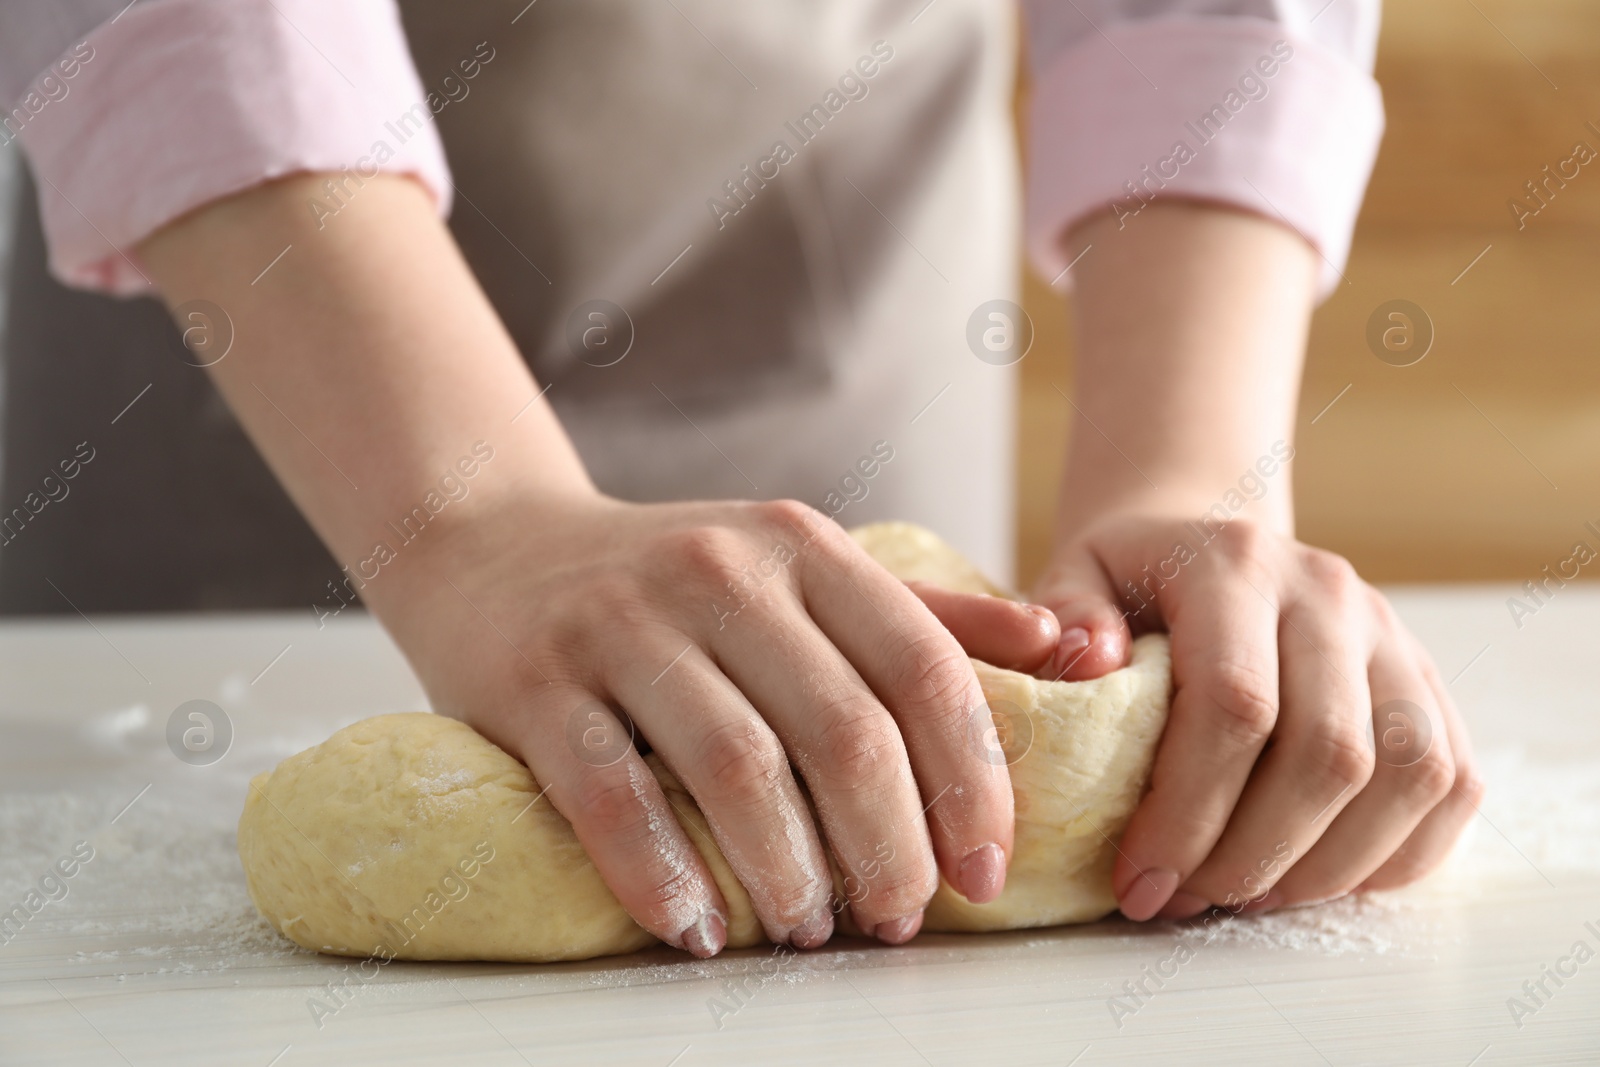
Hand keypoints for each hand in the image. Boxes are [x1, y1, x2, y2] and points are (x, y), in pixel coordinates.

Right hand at [378, 494, 1034, 955]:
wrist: (492, 545)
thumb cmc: (670, 577)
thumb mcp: (802, 568)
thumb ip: (929, 614)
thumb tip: (1065, 649)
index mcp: (802, 546)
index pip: (920, 667)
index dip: (970, 780)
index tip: (986, 871)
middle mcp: (720, 572)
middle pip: (842, 730)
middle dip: (890, 846)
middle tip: (901, 917)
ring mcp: (621, 623)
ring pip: (736, 766)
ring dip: (790, 870)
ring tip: (813, 926)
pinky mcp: (536, 681)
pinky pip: (610, 793)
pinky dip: (662, 873)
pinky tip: (699, 927)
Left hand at [1030, 513, 1484, 919]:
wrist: (1206, 544)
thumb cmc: (1130, 582)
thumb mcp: (1073, 577)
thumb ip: (1064, 616)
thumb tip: (1086, 665)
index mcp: (1234, 564)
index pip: (1236, 704)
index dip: (1189, 813)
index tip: (1138, 880)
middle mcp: (1329, 593)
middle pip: (1330, 753)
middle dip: (1254, 856)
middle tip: (1187, 900)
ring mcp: (1392, 638)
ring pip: (1408, 777)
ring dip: (1327, 866)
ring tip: (1246, 895)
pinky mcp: (1429, 682)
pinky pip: (1451, 784)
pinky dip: (1395, 855)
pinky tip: (1315, 877)